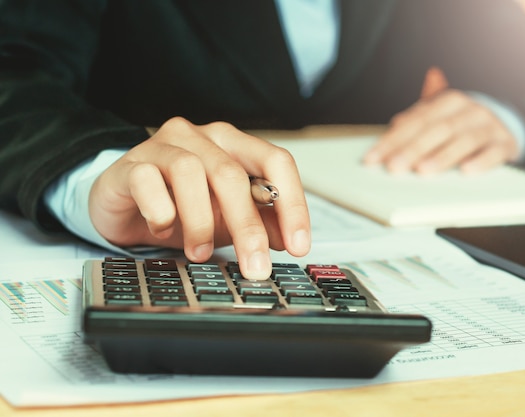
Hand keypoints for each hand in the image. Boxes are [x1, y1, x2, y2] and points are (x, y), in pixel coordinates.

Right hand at [88, 117, 310, 279]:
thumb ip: (261, 222)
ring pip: (190, 173)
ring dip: (200, 221)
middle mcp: (202, 137)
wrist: (124, 203)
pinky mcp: (131, 164)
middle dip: (247, 227)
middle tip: (254, 266)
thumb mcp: (228, 218)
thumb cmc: (180, 206)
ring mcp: (164, 145)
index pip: (275, 162)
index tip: (299, 246)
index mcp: (234, 144)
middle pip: (233, 174)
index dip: (292, 203)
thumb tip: (289, 240)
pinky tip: (162, 228)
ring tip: (200, 252)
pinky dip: (160, 211)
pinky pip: (148, 181)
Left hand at [362, 89, 519, 173]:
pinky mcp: (505, 143)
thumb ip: (415, 123)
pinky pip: (493, 152)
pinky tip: (467, 172)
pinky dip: (481, 162)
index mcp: (447, 101)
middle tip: (394, 167)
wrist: (506, 125)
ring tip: (423, 171)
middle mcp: (468, 110)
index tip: (373, 159)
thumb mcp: (438, 120)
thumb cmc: (460, 127)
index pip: (415, 121)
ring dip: (442, 156)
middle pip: (436, 129)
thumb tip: (394, 127)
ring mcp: (488, 125)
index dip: (392, 140)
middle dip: (412, 149)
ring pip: (463, 139)